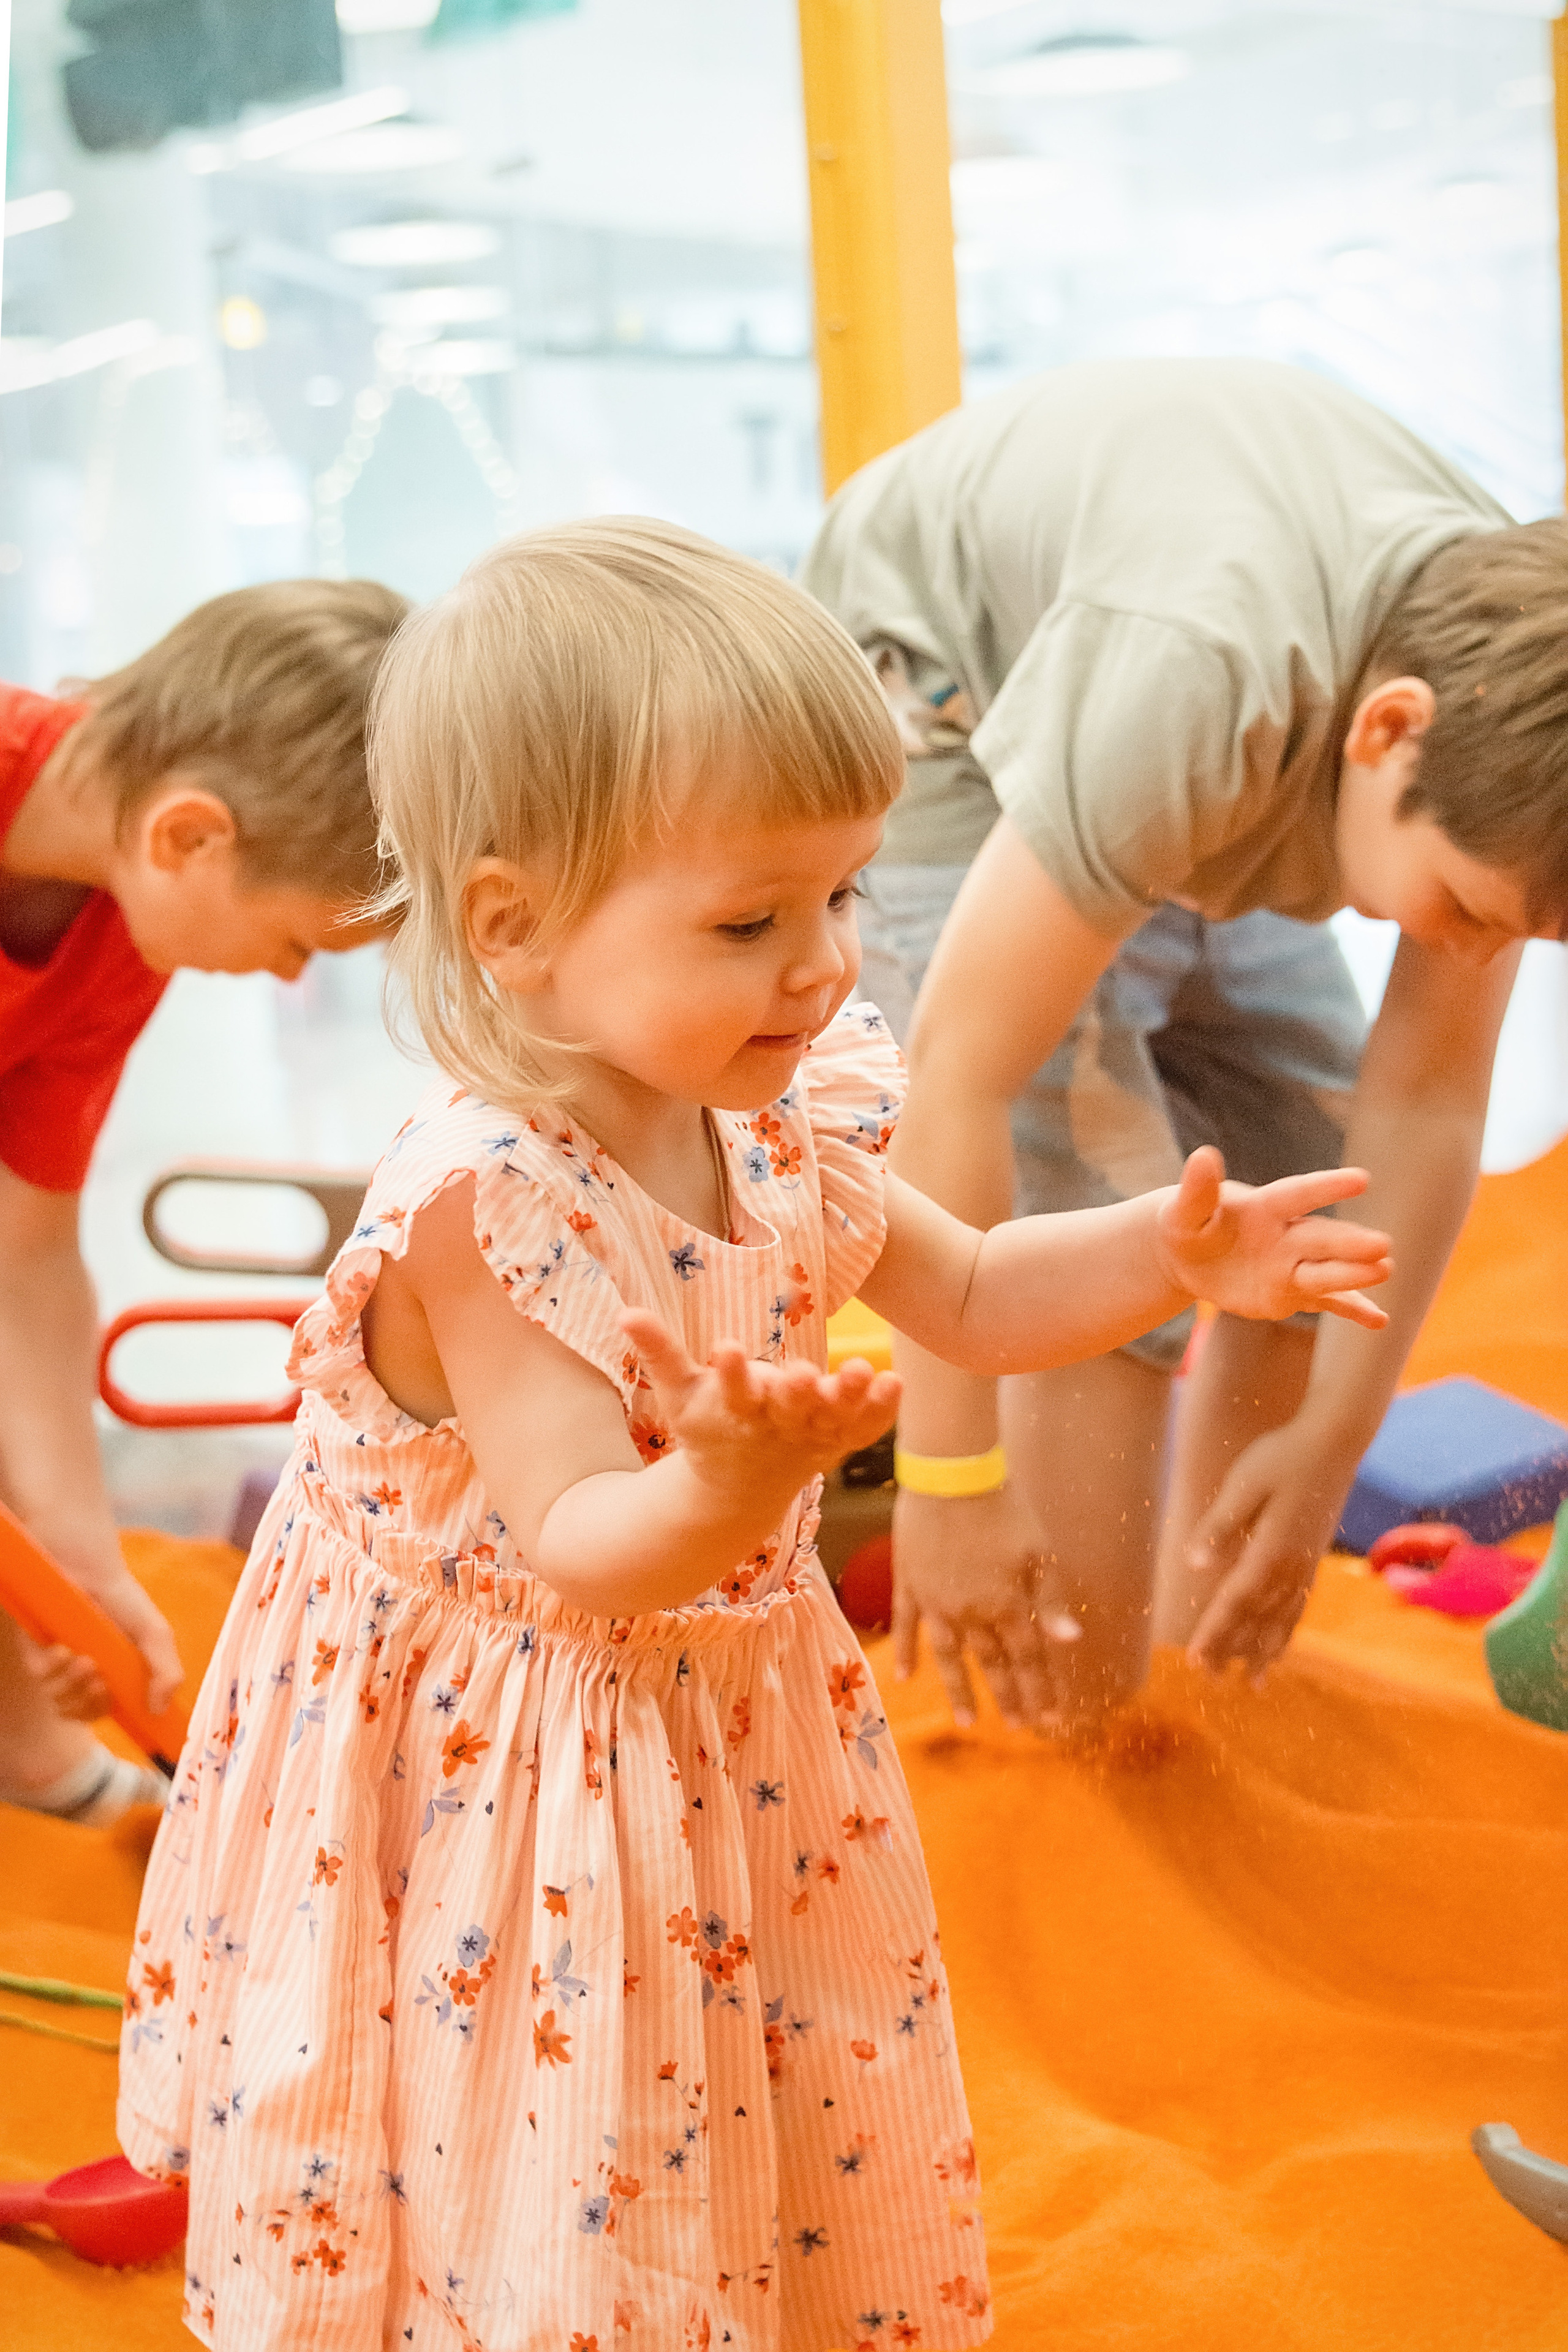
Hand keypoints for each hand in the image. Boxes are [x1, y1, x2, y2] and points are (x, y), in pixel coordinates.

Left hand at [27, 1545, 183, 1721]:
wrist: (89, 1567)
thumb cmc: (124, 1599)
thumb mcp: (157, 1635)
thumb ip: (168, 1672)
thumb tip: (159, 1710)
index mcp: (111, 1672)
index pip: (108, 1709)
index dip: (117, 1716)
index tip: (127, 1717)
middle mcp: (82, 1672)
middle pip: (83, 1713)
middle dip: (92, 1706)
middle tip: (101, 1682)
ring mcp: (57, 1663)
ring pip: (59, 1701)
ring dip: (74, 1687)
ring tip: (86, 1661)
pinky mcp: (35, 1651)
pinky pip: (41, 1678)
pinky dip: (54, 1669)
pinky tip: (65, 1649)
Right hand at [621, 1311, 901, 1499]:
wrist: (739, 1491)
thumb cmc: (708, 1428)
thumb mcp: (679, 1393)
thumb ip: (660, 1352)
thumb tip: (625, 1311)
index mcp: (733, 1410)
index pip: (731, 1390)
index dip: (730, 1373)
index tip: (726, 1349)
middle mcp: (774, 1425)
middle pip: (787, 1408)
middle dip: (793, 1392)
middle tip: (801, 1373)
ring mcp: (810, 1436)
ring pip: (831, 1418)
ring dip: (847, 1397)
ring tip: (861, 1370)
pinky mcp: (837, 1441)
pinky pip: (862, 1429)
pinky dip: (879, 1412)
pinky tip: (894, 1384)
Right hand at [890, 1485, 1080, 1729]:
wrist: (951, 1474)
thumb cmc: (1003, 1508)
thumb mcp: (1037, 1553)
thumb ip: (1049, 1601)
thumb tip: (1069, 1643)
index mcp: (1006, 1605)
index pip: (1028, 1659)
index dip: (1040, 1689)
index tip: (1051, 1719)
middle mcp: (970, 1612)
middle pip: (992, 1663)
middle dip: (1008, 1697)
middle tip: (1017, 1728)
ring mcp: (935, 1602)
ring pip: (949, 1657)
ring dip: (959, 1690)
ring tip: (967, 1721)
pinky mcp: (909, 1584)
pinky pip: (907, 1626)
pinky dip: (906, 1652)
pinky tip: (904, 1677)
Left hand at [1156, 1148, 1391, 1328]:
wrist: (1188, 1258)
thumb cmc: (1186, 1225)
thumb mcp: (1183, 1211)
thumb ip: (1197, 1190)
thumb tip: (1203, 1154)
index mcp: (1265, 1207)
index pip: (1298, 1195)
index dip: (1326, 1187)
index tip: (1361, 1179)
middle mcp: (1287, 1235)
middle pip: (1321, 1239)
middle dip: (1349, 1244)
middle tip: (1381, 1246)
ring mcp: (1292, 1267)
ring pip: (1327, 1272)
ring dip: (1355, 1274)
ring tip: (1385, 1271)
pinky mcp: (1292, 1295)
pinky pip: (1326, 1303)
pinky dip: (1351, 1310)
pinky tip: (1380, 1320)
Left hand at [1181, 1418, 1359, 1675]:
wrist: (1335, 1439)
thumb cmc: (1282, 1455)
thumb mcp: (1243, 1483)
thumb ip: (1220, 1526)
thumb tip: (1194, 1565)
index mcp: (1270, 1550)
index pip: (1235, 1602)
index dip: (1214, 1633)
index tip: (1194, 1661)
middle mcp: (1292, 1566)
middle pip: (1257, 1618)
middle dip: (1233, 1650)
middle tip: (1209, 1680)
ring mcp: (1308, 1563)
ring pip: (1284, 1619)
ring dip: (1265, 1651)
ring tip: (1252, 1683)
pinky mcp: (1315, 1555)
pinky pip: (1301, 1606)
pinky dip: (1289, 1631)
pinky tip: (1282, 1644)